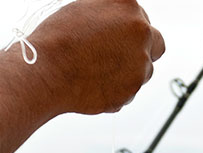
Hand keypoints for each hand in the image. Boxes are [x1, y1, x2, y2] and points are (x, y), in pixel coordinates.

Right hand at [31, 0, 165, 113]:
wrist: (46, 73)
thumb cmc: (58, 39)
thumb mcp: (84, 8)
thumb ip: (109, 12)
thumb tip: (116, 20)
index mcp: (129, 7)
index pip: (141, 16)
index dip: (128, 27)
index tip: (118, 34)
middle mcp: (141, 34)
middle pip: (156, 43)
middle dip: (142, 49)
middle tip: (119, 55)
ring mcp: (139, 66)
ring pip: (143, 71)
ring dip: (128, 72)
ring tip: (97, 72)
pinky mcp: (130, 92)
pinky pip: (127, 93)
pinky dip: (115, 91)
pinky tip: (92, 85)